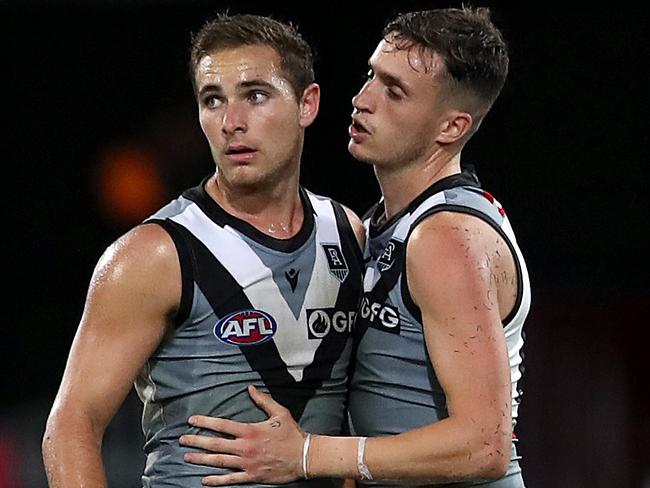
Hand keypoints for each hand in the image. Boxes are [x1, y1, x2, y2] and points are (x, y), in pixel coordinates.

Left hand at [179, 385, 306, 485]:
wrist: (304, 456)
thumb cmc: (292, 433)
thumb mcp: (279, 413)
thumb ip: (263, 400)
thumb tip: (250, 388)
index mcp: (250, 430)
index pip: (222, 425)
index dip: (205, 422)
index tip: (192, 420)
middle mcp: (245, 447)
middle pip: (216, 444)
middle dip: (197, 441)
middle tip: (182, 440)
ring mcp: (247, 463)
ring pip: (219, 461)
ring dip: (201, 459)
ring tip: (187, 457)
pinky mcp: (252, 476)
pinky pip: (230, 479)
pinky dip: (216, 480)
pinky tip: (204, 480)